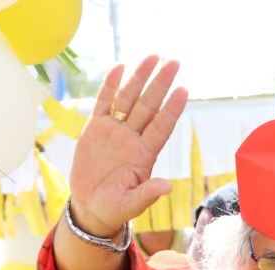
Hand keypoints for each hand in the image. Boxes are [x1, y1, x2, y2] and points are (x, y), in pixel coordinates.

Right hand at [68, 56, 188, 237]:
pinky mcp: (95, 130)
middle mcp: (132, 139)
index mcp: (144, 155)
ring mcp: (115, 132)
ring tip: (152, 57)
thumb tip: (167, 186)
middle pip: (148, 106)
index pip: (161, 127)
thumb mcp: (131, 204)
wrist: (91, 207)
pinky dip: (110, 86)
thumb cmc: (114, 207)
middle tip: (173, 62)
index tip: (183, 90)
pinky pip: (104, 103)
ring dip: (140, 78)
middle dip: (160, 84)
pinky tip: (120, 67)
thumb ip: (147, 193)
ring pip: (129, 100)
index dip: (172, 109)